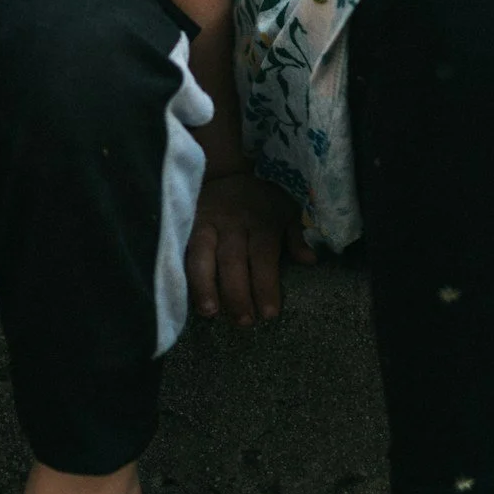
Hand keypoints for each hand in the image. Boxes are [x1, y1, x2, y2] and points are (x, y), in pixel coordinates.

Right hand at [186, 171, 314, 323]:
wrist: (224, 171)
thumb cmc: (260, 199)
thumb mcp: (285, 210)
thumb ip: (295, 237)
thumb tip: (310, 260)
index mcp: (260, 221)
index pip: (263, 256)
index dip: (265, 286)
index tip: (269, 314)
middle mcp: (232, 223)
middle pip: (233, 260)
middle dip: (237, 294)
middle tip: (243, 322)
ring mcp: (205, 222)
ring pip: (202, 255)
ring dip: (205, 285)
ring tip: (210, 312)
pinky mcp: (186, 224)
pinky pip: (183, 250)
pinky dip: (182, 272)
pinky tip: (183, 294)